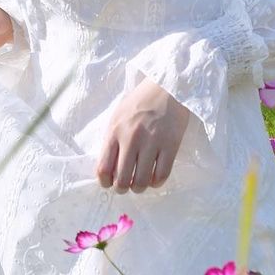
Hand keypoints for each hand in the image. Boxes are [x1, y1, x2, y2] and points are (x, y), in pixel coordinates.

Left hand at [96, 77, 191, 194]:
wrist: (167, 86)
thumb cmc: (140, 101)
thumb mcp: (118, 116)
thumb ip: (112, 140)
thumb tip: (108, 168)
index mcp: (115, 131)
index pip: (103, 168)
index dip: (105, 183)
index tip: (109, 183)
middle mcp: (131, 139)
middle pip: (122, 180)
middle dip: (122, 188)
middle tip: (126, 186)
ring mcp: (152, 143)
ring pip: (141, 181)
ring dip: (139, 188)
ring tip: (140, 183)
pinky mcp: (170, 145)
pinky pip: (161, 175)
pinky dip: (156, 183)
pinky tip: (154, 178)